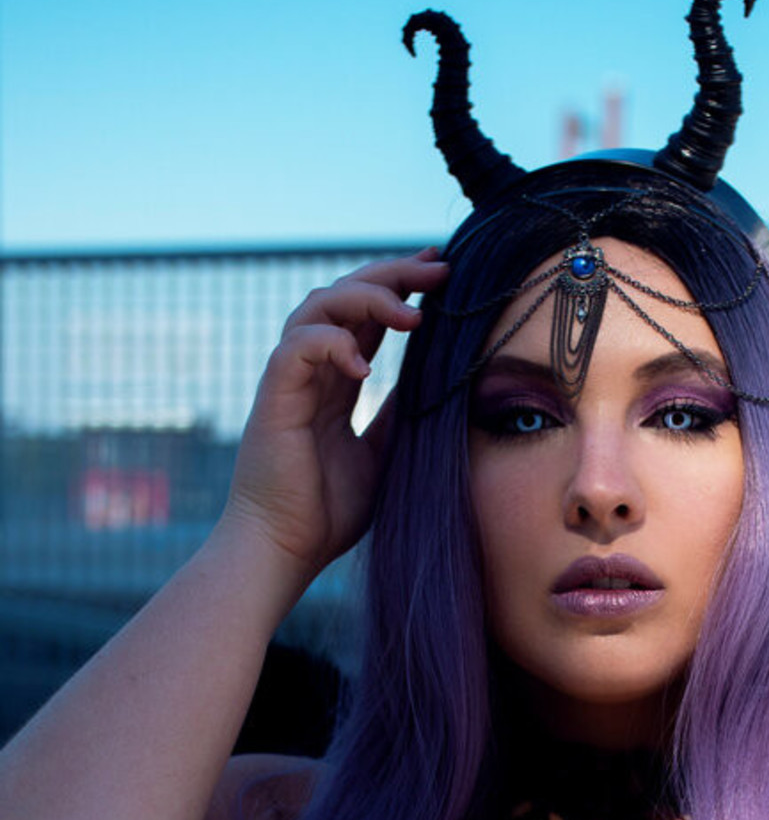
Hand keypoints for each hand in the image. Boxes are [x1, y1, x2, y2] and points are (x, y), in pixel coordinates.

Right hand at [223, 249, 447, 580]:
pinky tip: (366, 366)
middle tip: (439, 268)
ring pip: (319, 306)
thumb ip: (400, 412)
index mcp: (336, 380)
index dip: (401, 286)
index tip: (444, 273)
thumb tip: (440, 380)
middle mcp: (311, 370)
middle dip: (393, 275)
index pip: (367, 314)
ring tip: (412, 316)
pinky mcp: (273, 398)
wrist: (285, 551)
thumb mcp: (382, 453)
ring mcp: (290, 380)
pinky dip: (332, 345)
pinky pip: (297, 347)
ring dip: (367, 300)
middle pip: (345, 294)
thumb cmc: (327, 512)